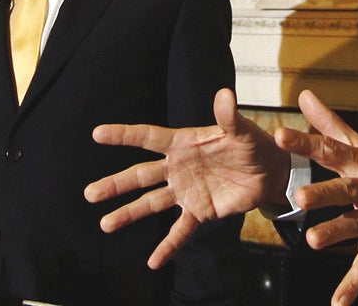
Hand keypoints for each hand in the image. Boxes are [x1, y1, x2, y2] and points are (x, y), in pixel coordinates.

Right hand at [84, 87, 290, 268]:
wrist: (268, 170)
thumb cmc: (251, 142)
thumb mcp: (240, 129)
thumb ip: (228, 116)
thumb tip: (224, 95)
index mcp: (184, 143)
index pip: (149, 137)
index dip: (124, 135)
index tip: (97, 133)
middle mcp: (178, 168)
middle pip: (141, 175)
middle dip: (116, 184)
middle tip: (89, 193)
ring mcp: (186, 191)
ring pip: (151, 203)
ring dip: (129, 214)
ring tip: (105, 224)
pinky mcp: (200, 212)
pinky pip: (180, 230)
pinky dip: (167, 247)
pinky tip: (153, 262)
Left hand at [276, 90, 357, 305]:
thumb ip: (331, 125)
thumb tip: (305, 97)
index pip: (332, 149)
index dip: (306, 143)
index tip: (280, 135)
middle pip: (346, 189)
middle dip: (324, 192)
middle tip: (300, 195)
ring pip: (355, 226)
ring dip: (335, 233)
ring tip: (312, 240)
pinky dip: (352, 286)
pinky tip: (337, 303)